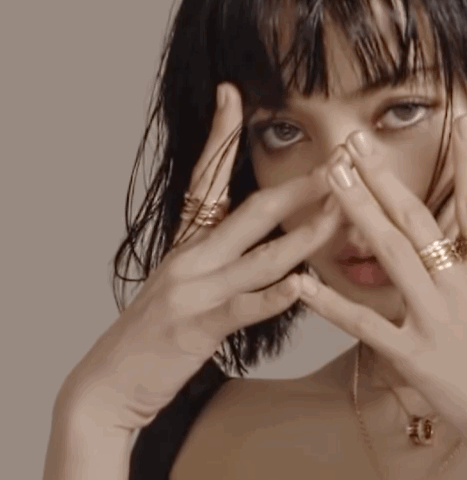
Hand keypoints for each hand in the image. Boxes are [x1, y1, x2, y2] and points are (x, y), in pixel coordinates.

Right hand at [59, 83, 341, 431]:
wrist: (109, 383)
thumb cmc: (152, 339)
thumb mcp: (178, 288)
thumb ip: (211, 263)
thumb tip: (251, 247)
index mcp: (186, 246)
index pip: (205, 181)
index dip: (219, 137)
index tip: (234, 95)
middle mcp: (190, 258)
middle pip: (251, 210)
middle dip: (300, 186)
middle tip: (339, 162)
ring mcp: (193, 290)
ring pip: (260, 255)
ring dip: (306, 233)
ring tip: (343, 214)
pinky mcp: (197, 326)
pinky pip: (244, 306)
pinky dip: (274, 296)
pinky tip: (301, 285)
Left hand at [296, 114, 466, 474]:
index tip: (462, 121)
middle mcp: (462, 287)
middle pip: (418, 220)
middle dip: (385, 176)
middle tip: (356, 142)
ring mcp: (436, 319)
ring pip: (391, 254)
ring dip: (358, 211)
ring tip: (332, 177)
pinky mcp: (414, 356)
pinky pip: (366, 325)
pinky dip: (332, 305)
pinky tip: (302, 285)